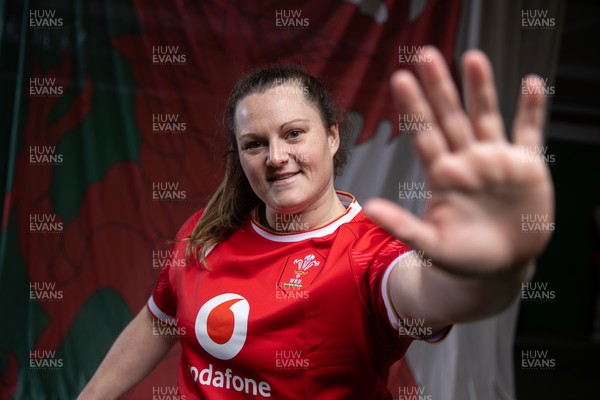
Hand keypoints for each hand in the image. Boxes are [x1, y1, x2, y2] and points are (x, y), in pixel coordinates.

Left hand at [364, 46, 553, 275]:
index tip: (399, 80)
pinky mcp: (526, 167)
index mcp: (441, 175)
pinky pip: (529, 133)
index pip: (424, 135)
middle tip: (425, 55)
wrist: (499, 267)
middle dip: (439, 87)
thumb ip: (402, 226)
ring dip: (481, 88)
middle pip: (450, 117)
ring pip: (486, 116)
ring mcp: (495, 161)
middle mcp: (466, 160)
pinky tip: (532, 84)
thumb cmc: (461, 258)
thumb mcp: (430, 246)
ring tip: (472, 58)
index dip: (413, 108)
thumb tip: (368, 208)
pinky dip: (532, 110)